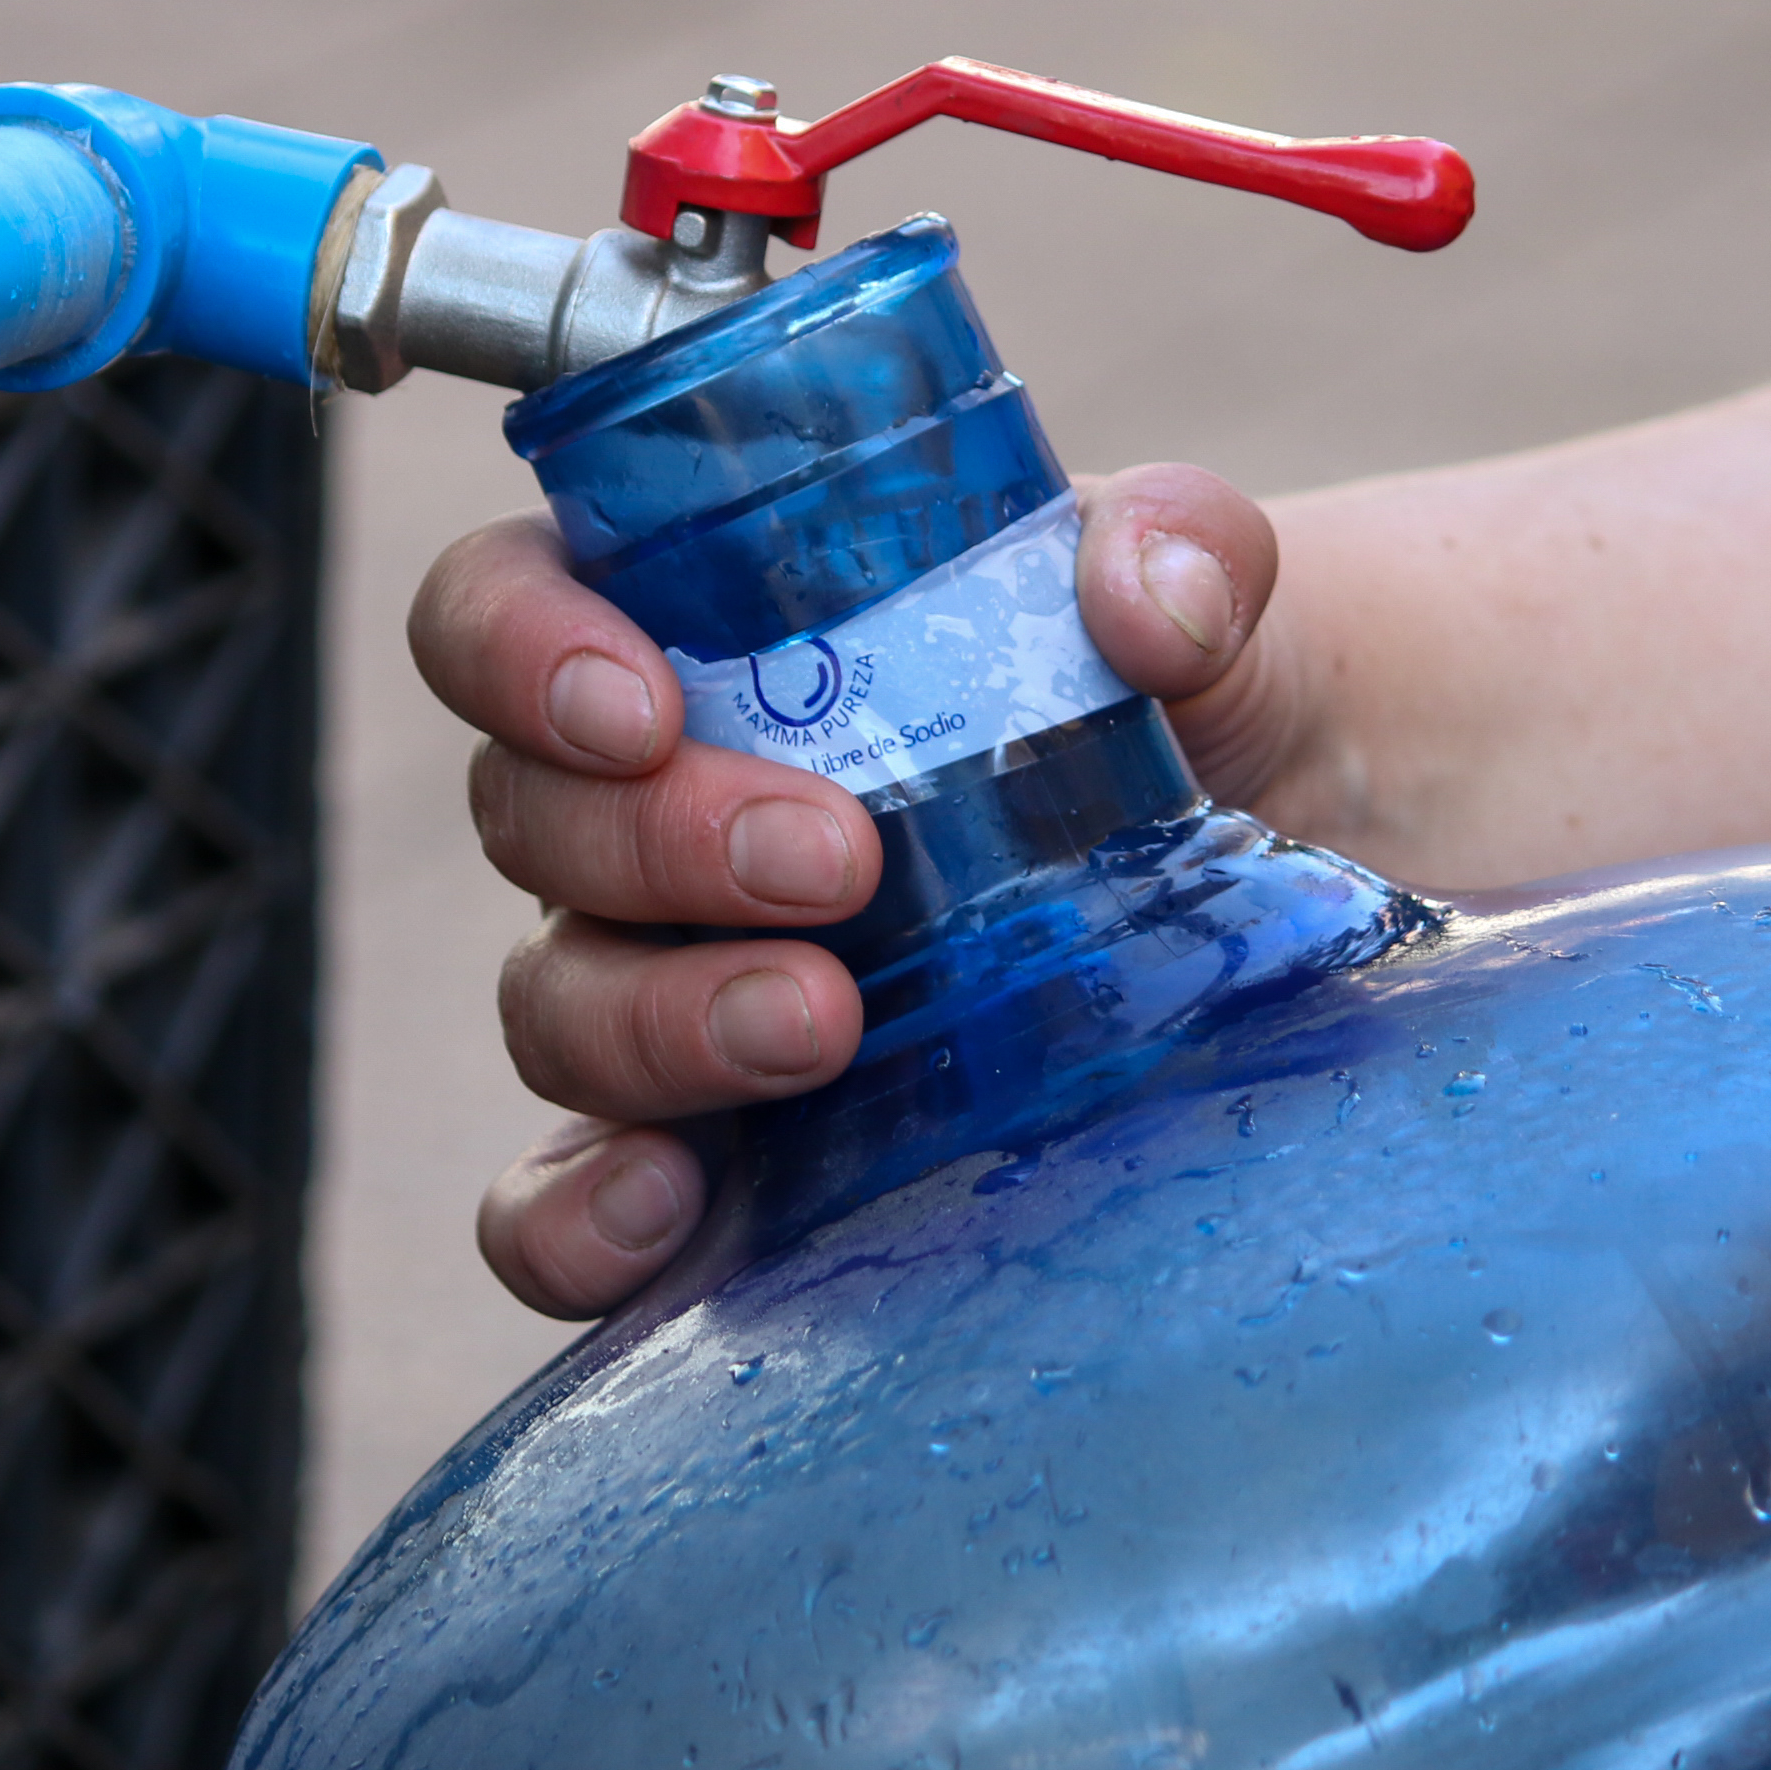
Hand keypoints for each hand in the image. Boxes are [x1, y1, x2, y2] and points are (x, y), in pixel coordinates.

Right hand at [411, 466, 1292, 1315]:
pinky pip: (556, 1204)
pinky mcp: (710, 1147)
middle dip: (657, 842)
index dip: (519, 647)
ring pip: (552, 1004)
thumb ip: (1184, 549)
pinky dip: (575, 1220)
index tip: (645, 705)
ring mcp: (662, 980)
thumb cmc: (1177, 699)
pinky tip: (668, 1214)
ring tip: (823, 1026)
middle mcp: (644, 808)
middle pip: (527, 815)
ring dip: (660, 1020)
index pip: (501, 607)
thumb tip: (1149, 605)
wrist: (1270, 877)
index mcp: (696, 631)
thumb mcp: (1202, 593)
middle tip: (835, 865)